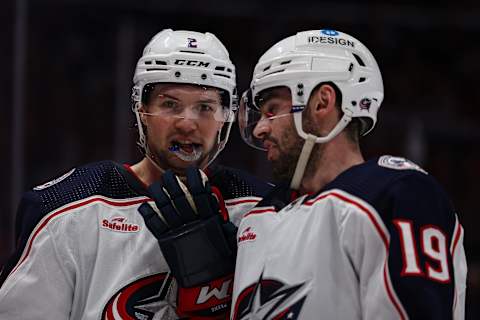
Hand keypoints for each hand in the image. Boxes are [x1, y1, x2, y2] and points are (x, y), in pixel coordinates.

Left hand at [138, 166, 236, 287]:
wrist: (209, 283)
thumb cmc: (221, 262)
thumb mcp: (229, 241)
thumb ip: (226, 226)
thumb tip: (223, 216)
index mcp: (209, 220)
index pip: (202, 195)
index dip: (197, 182)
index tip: (193, 172)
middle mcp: (192, 223)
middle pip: (181, 198)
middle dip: (174, 184)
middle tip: (168, 174)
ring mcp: (179, 232)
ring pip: (166, 208)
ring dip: (160, 195)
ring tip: (155, 184)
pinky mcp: (168, 243)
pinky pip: (156, 226)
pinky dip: (149, 215)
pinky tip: (145, 205)